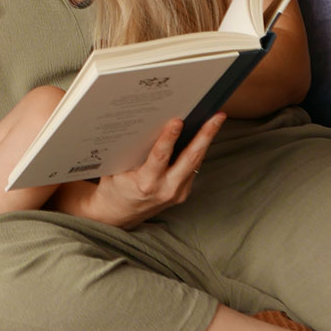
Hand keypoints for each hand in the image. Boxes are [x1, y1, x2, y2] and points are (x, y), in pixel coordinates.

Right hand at [56, 113, 225, 227]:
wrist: (119, 214)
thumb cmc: (115, 187)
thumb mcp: (116, 168)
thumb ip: (130, 151)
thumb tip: (144, 123)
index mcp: (145, 184)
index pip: (160, 157)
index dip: (169, 138)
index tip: (177, 121)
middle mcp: (166, 190)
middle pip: (190, 159)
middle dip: (205, 135)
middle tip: (216, 116)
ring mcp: (178, 192)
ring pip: (196, 161)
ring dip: (207, 139)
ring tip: (216, 118)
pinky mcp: (183, 192)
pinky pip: (193, 166)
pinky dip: (199, 148)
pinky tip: (204, 132)